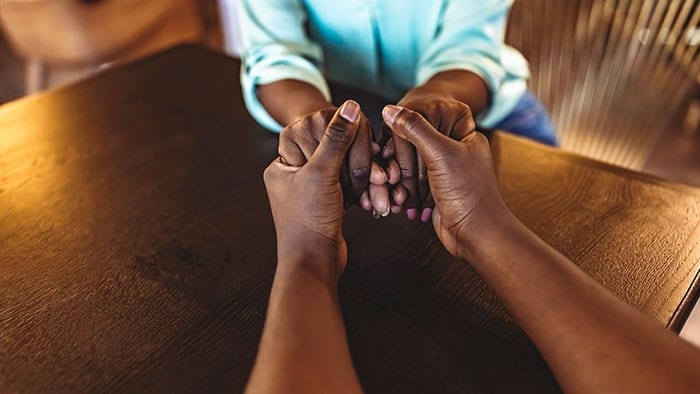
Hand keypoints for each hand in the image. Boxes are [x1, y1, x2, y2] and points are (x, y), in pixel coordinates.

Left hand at [264, 101, 361, 277]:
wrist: (314, 263)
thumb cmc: (309, 221)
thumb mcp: (323, 173)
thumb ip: (336, 138)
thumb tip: (350, 106)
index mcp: (283, 159)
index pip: (315, 126)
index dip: (341, 134)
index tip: (357, 145)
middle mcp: (294, 169)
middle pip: (333, 145)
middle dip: (358, 161)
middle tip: (375, 175)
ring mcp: (312, 185)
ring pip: (345, 164)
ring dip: (365, 177)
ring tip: (380, 190)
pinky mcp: (328, 199)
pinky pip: (349, 182)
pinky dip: (363, 189)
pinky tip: (374, 198)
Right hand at [382, 94, 475, 220]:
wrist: (476, 235)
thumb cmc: (468, 194)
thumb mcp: (440, 153)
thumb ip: (415, 128)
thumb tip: (391, 110)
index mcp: (463, 134)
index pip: (426, 119)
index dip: (404, 131)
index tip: (390, 144)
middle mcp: (454, 150)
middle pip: (414, 144)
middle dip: (399, 161)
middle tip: (391, 172)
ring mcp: (444, 172)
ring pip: (411, 166)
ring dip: (399, 180)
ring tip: (396, 191)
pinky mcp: (435, 191)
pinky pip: (412, 185)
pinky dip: (403, 193)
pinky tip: (399, 201)